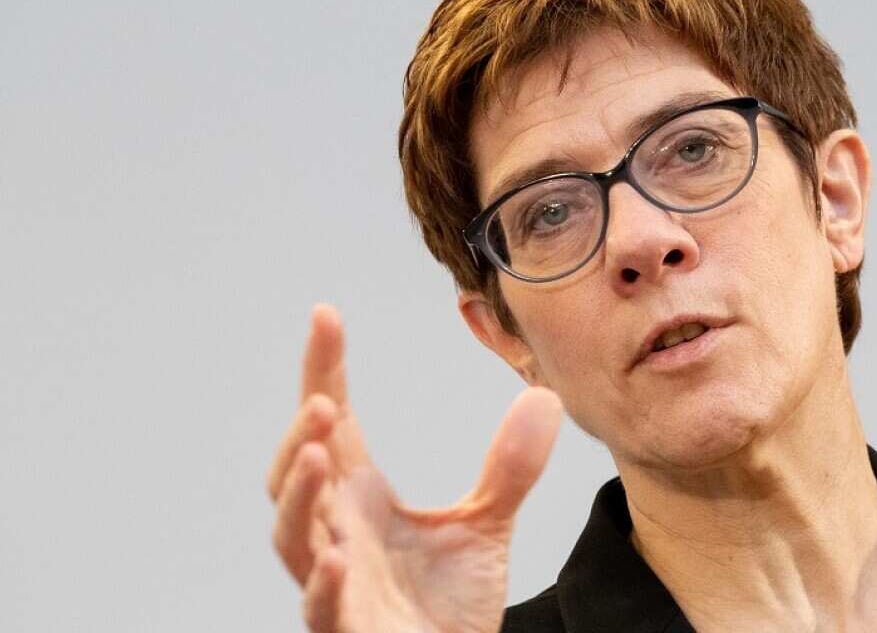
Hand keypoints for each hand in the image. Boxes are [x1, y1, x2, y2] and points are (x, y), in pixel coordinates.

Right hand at [267, 304, 562, 632]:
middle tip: (322, 397)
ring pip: (293, 537)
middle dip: (300, 436)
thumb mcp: (486, 525)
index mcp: (360, 500)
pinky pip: (323, 609)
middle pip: (295, 476)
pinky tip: (337, 559)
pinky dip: (324, 585)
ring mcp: (335, 584)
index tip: (326, 315)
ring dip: (300, 496)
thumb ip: (509, 468)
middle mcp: (337, 534)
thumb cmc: (445, 607)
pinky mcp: (347, 631)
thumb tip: (543, 399)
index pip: (333, 425)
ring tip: (317, 452)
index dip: (322, 370)